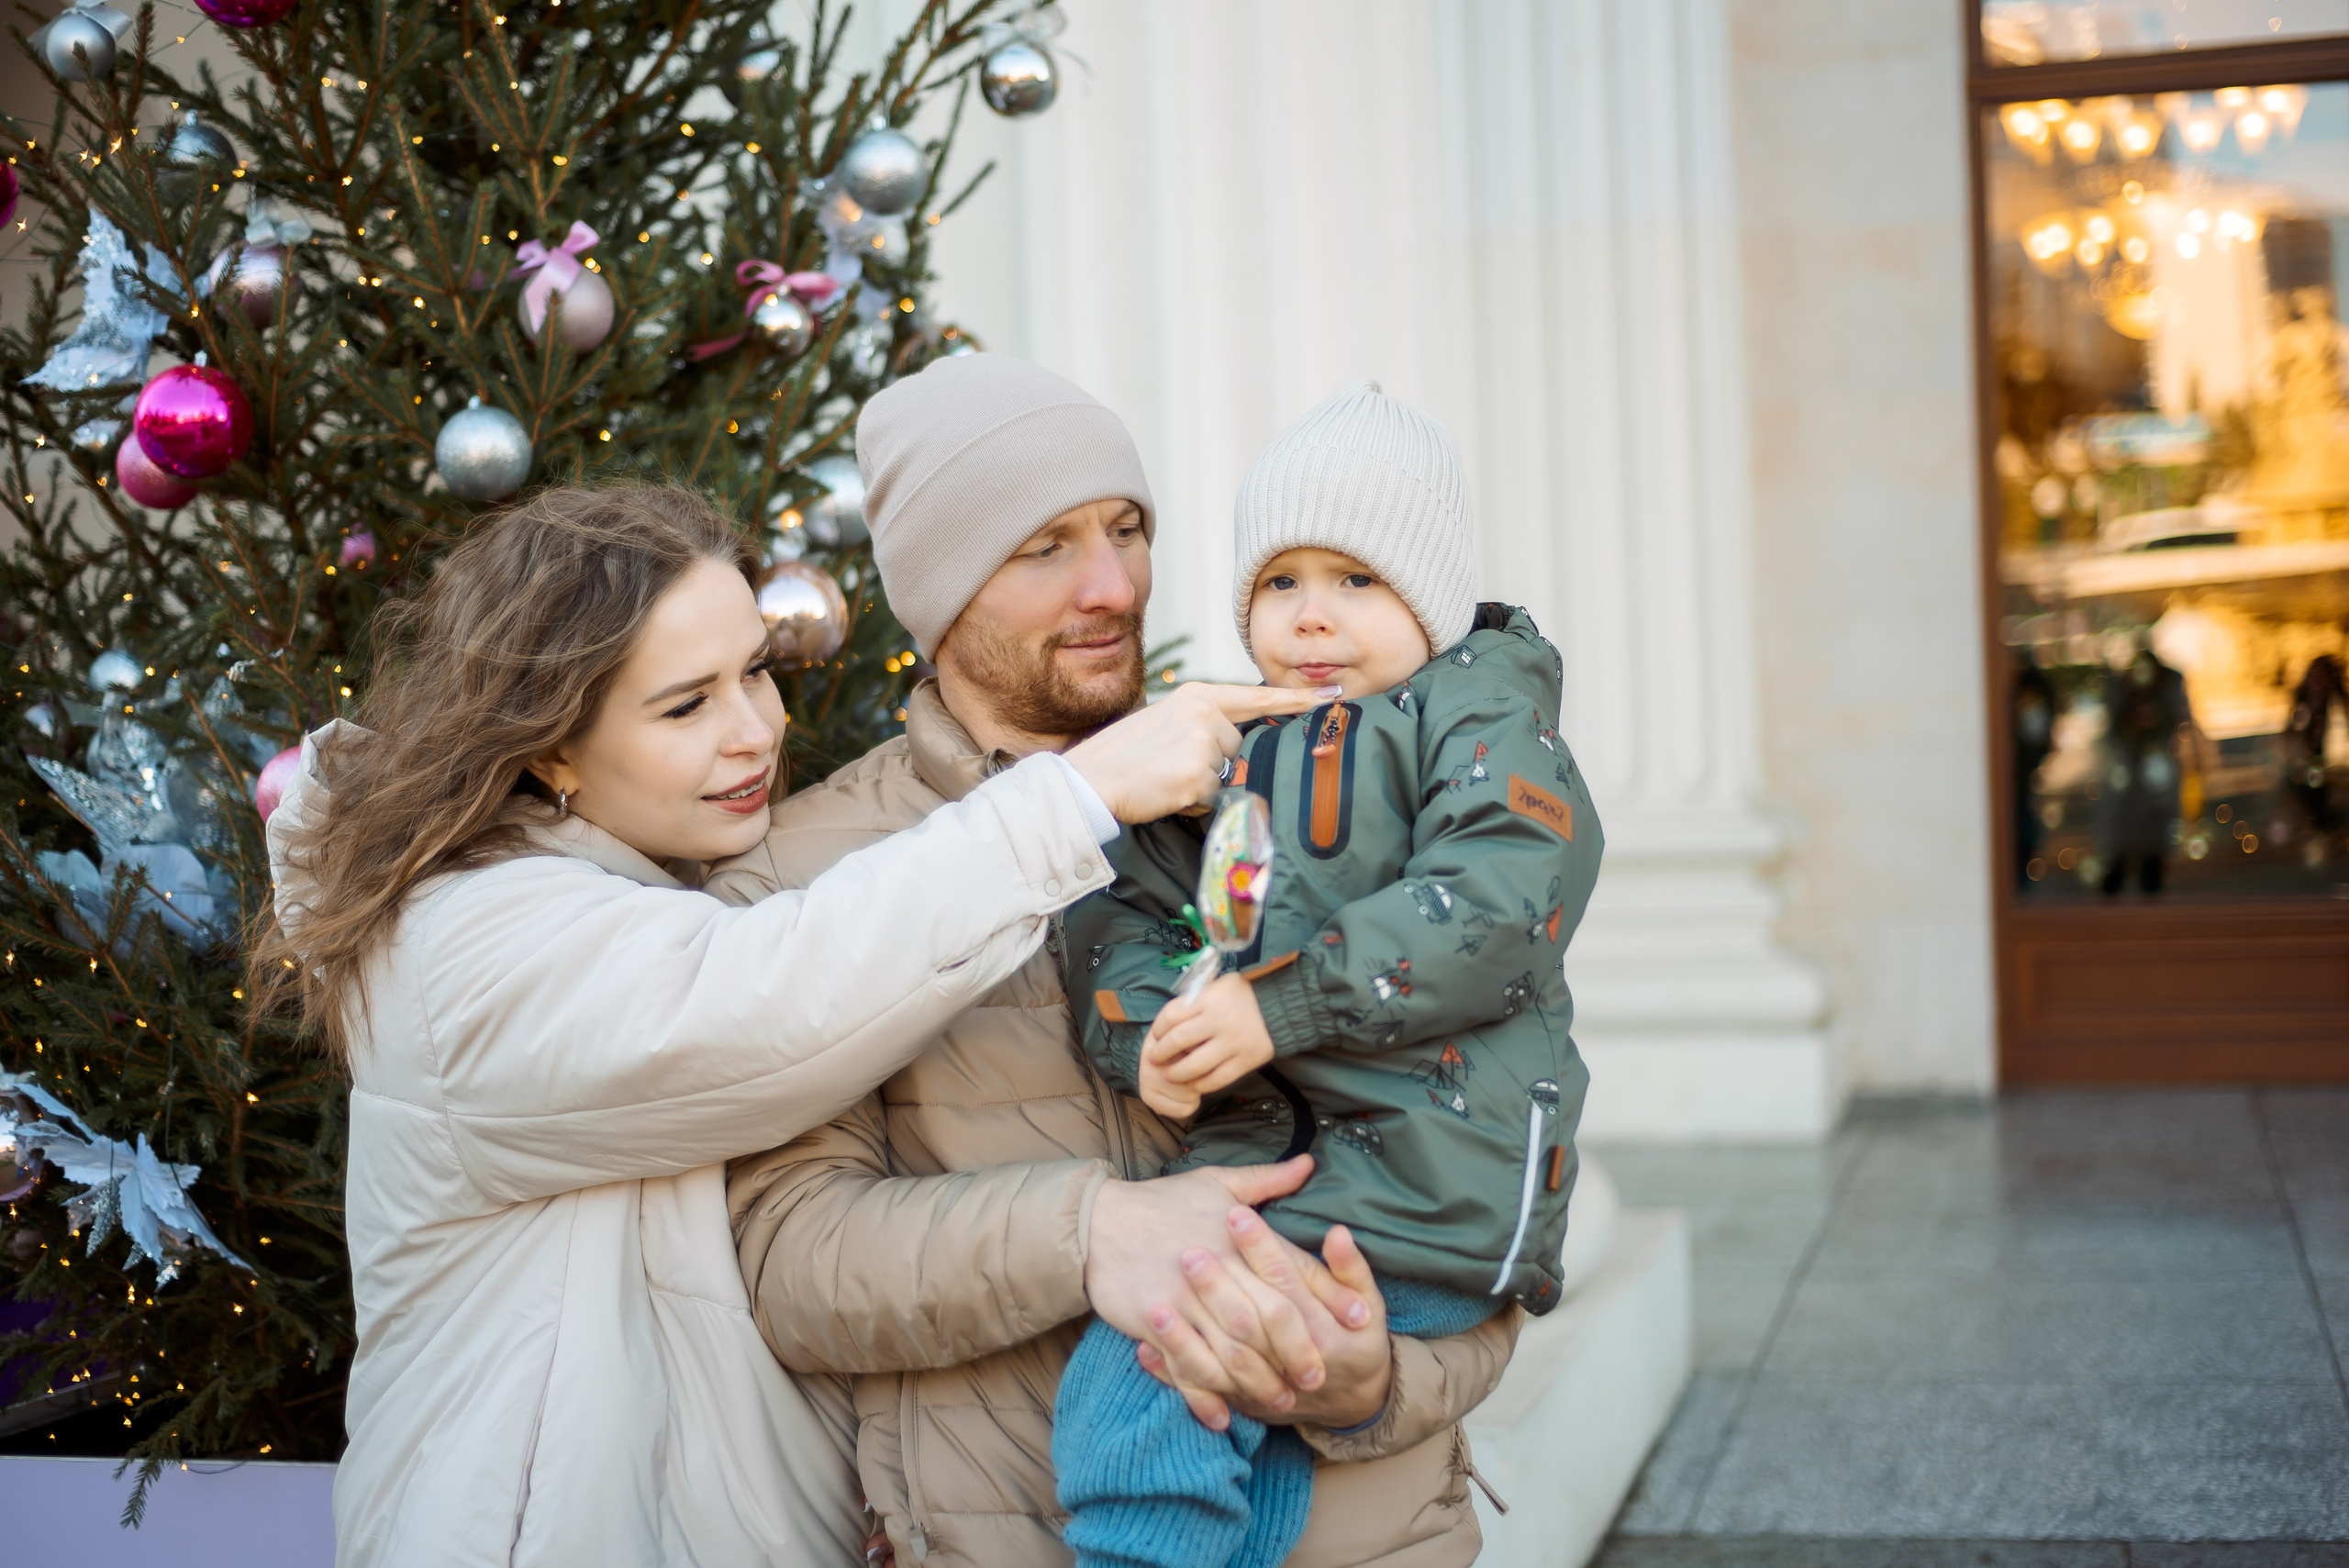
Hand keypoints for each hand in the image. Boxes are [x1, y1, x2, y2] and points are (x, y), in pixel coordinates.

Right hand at [1065, 682, 1330, 822]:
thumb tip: (1234, 745)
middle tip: (1172, 765)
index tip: (1332, 695)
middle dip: (1215, 763)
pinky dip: (1193, 801)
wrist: (1089, 779)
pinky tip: (1166, 792)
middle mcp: (1204, 713)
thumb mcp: (1164, 722)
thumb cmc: (1124, 756)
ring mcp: (1203, 743)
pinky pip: (1213, 796)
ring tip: (1166, 778)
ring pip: (1228, 773)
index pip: (1256, 697)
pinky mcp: (1199, 775)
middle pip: (1239, 746)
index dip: (1297, 699)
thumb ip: (1202, 724)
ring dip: (1204, 783)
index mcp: (1196, 694)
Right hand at [1084, 1157, 1327, 1412]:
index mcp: (1236, 1237)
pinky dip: (1204, 1396)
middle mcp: (1216, 1270)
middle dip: (1297, 1352)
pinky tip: (1221, 1416)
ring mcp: (1185, 1300)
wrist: (1095, 1221)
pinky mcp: (1155, 1324)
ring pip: (1231, 1351)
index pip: (1293, 1270)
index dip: (1329, 1296)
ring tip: (1279, 1402)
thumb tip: (1309, 1163)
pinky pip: (1186, 1367)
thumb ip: (1267, 1180)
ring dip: (1258, 1382)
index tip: (1360, 1321)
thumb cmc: (1161, 1202)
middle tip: (1320, 1378)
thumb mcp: (1215, 1181)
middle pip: (1268, 1319)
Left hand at [1134, 1213, 1392, 1430]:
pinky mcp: (1243, 1401)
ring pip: (1221, 1362)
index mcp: (1323, 1329)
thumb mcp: (1370, 1304)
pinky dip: (1172, 1374)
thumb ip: (1351, 1267)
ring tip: (1158, 1303)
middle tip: (1188, 1250)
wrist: (1354, 1400)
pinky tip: (1144, 1349)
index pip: (1289, 1281)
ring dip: (1187, 1336)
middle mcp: (1291, 1361)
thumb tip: (1337, 1231)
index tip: (1234, 1215)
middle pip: (1250, 1320)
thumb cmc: (1358, 1340)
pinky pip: (1204, 1390)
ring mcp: (1264, 1385)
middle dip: (1218, 1286)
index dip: (1262, 1248)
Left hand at [1138, 975, 1274, 1118]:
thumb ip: (1195, 1001)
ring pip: (1195, 1065)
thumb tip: (1168, 1022)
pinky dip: (1202, 1085)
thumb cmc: (1242, 994)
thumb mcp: (1217, 986)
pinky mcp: (1246, 1060)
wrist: (1280, 1004)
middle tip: (1154, 1061)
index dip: (1158, 1029)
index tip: (1156, 1037)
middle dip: (1161, 1054)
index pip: (1171, 1016)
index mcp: (1208, 999)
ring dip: (1177, 1074)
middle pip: (1178, 1041)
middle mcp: (1218, 1021)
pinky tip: (1194, 1085)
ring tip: (1170, 1076)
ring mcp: (1233, 1042)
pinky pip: (1217, 1079)